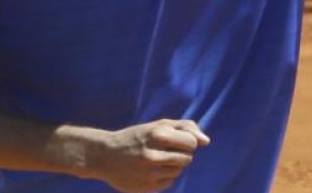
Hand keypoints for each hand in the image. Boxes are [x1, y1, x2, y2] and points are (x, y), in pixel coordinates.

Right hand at [88, 119, 210, 192]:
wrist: (105, 155)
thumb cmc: (137, 137)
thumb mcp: (158, 125)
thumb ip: (185, 127)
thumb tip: (206, 141)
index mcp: (157, 134)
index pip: (192, 142)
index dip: (187, 141)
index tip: (176, 141)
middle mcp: (153, 154)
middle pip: (187, 158)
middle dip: (180, 154)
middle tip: (165, 150)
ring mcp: (149, 173)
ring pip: (178, 171)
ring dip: (172, 165)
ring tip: (157, 160)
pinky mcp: (146, 187)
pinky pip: (169, 182)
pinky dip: (164, 176)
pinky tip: (151, 170)